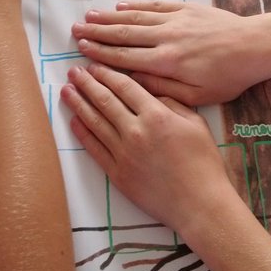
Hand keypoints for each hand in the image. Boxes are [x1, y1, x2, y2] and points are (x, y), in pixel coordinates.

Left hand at [60, 63, 231, 233]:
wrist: (199, 204)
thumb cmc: (203, 164)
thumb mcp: (196, 124)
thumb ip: (172, 103)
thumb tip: (151, 94)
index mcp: (157, 115)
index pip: (125, 88)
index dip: (107, 74)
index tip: (95, 66)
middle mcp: (136, 131)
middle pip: (105, 101)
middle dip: (86, 83)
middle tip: (73, 72)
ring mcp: (124, 154)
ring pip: (95, 122)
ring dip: (78, 104)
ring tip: (66, 91)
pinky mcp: (118, 174)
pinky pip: (94, 149)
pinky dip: (82, 133)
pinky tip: (73, 121)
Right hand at [72, 0, 270, 103]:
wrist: (255, 46)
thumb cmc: (229, 77)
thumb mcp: (197, 95)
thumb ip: (163, 90)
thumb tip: (134, 81)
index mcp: (166, 63)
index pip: (125, 58)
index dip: (100, 54)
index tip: (82, 50)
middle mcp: (166, 38)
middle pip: (124, 34)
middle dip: (97, 32)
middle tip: (75, 30)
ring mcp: (175, 20)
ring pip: (135, 17)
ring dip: (110, 16)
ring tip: (89, 16)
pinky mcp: (186, 8)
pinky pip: (155, 5)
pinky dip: (136, 5)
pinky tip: (121, 5)